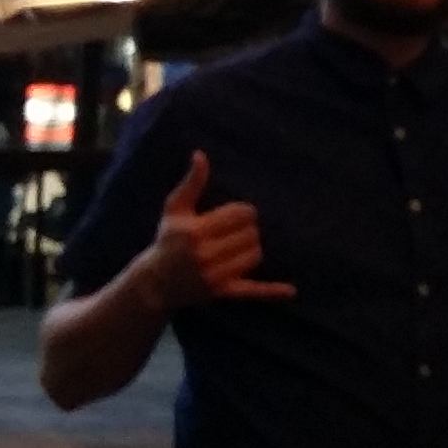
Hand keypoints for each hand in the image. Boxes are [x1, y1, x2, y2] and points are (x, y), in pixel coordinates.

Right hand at [142, 151, 292, 312]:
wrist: (156, 283)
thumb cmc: (168, 240)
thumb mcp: (175, 209)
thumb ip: (191, 183)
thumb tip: (200, 154)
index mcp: (196, 231)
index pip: (241, 214)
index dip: (243, 212)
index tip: (234, 215)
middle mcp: (205, 254)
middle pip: (250, 234)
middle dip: (246, 230)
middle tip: (233, 233)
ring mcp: (214, 276)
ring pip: (254, 255)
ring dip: (252, 248)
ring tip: (236, 247)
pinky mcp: (223, 292)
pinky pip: (251, 291)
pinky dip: (271, 291)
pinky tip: (291, 291)